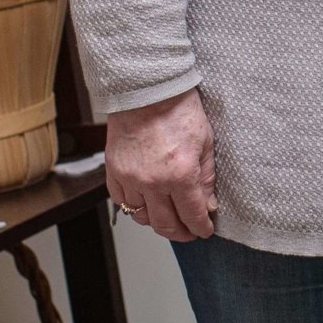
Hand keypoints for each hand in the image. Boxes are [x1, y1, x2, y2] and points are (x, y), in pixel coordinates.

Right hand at [106, 88, 216, 242]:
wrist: (147, 89)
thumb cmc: (179, 109)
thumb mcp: (206, 141)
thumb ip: (207, 177)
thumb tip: (208, 204)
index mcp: (181, 174)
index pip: (192, 215)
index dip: (201, 227)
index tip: (205, 231)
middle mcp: (153, 182)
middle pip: (165, 224)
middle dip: (180, 233)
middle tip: (189, 232)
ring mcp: (130, 178)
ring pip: (141, 217)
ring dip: (157, 222)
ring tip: (169, 218)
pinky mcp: (114, 172)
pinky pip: (122, 202)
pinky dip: (134, 207)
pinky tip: (146, 204)